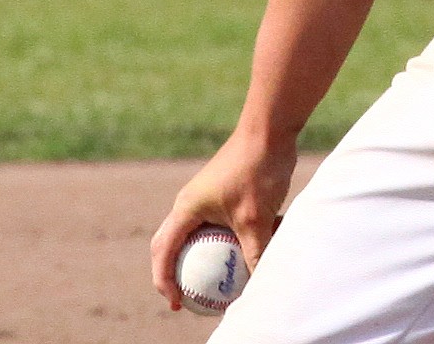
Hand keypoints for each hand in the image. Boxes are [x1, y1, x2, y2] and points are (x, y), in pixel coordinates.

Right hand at [150, 128, 297, 308]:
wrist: (270, 128)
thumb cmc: (258, 170)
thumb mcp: (257, 219)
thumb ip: (254, 255)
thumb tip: (257, 289)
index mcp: (186, 208)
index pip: (163, 252)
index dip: (165, 282)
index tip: (179, 304)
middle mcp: (191, 202)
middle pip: (172, 244)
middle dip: (176, 273)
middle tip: (188, 299)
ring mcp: (207, 195)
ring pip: (199, 234)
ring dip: (207, 257)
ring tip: (220, 283)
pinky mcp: (225, 191)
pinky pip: (221, 224)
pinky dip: (231, 240)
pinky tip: (256, 250)